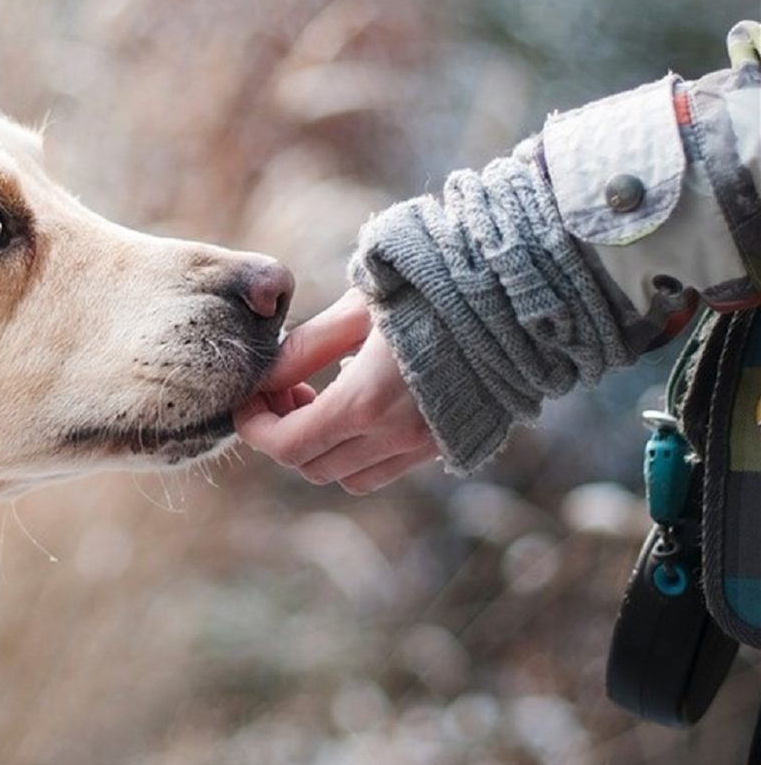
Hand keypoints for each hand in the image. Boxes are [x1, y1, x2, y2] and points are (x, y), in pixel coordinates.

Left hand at [235, 288, 439, 493]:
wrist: (517, 296)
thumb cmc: (431, 288)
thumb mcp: (357, 308)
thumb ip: (305, 348)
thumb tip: (264, 376)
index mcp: (366, 402)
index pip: (287, 445)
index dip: (255, 427)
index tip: (248, 399)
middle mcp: (396, 437)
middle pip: (311, 467)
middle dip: (283, 434)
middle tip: (284, 389)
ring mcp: (425, 446)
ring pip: (348, 477)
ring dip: (322, 448)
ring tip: (320, 397)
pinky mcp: (448, 444)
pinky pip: (386, 468)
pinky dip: (359, 450)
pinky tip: (362, 403)